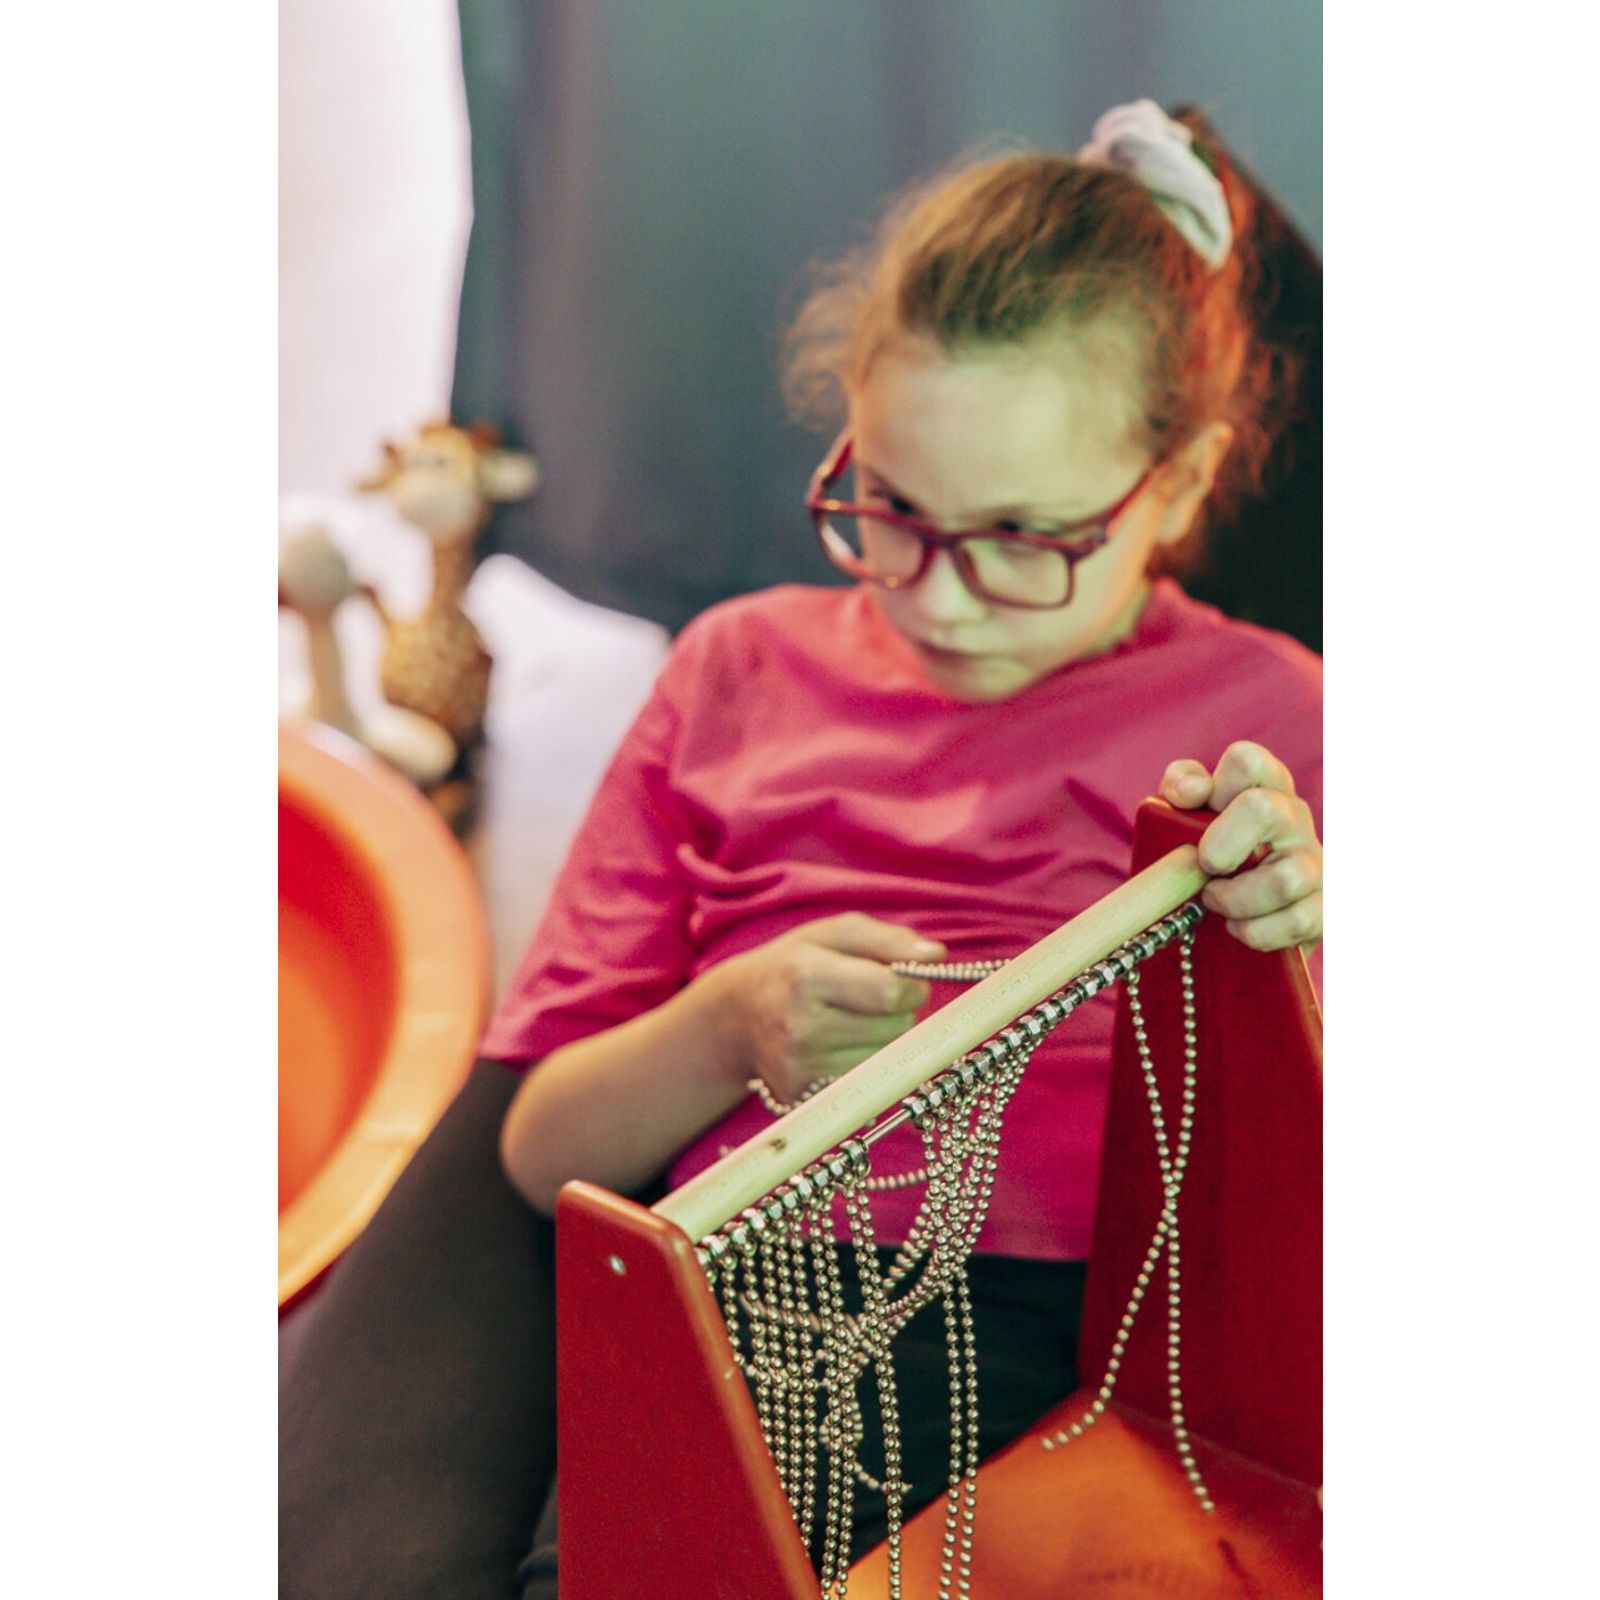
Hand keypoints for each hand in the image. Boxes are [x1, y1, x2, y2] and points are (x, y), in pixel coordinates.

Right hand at [714, 914, 943, 1104]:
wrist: (735, 1014)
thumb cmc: (794, 965)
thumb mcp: (833, 934)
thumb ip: (889, 939)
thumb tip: (937, 956)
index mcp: (806, 976)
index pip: (889, 993)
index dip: (912, 986)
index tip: (908, 979)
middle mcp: (800, 1027)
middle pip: (895, 1029)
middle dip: (900, 1012)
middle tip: (875, 998)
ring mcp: (799, 1067)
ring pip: (886, 1058)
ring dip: (885, 1039)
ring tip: (854, 1020)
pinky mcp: (801, 1094)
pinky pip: (864, 1081)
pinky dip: (865, 1062)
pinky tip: (839, 1044)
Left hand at [1159, 741, 1321, 952]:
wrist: (1228, 918)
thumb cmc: (1206, 854)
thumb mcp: (1182, 815)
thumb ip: (1181, 786)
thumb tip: (1193, 790)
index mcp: (1261, 785)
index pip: (1247, 760)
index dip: (1213, 787)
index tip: (1196, 814)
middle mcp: (1294, 817)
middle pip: (1264, 809)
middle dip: (1221, 847)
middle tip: (1206, 867)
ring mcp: (1314, 861)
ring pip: (1285, 877)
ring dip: (1236, 900)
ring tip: (1215, 903)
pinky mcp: (1326, 907)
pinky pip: (1298, 920)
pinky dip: (1256, 932)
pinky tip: (1238, 928)